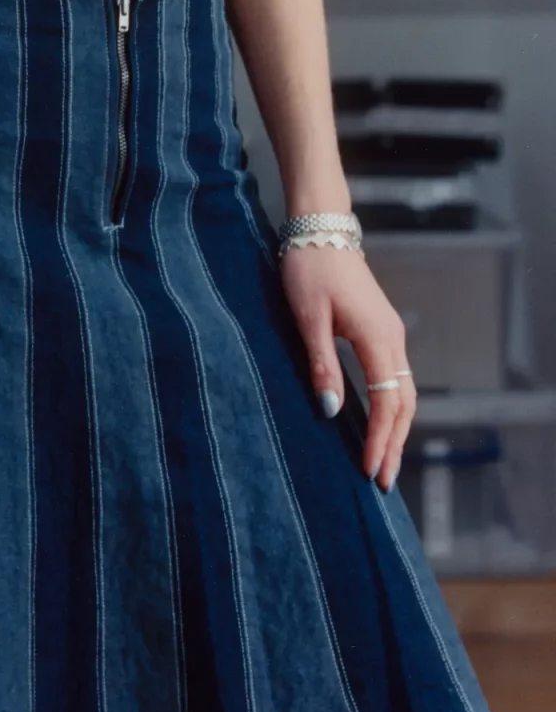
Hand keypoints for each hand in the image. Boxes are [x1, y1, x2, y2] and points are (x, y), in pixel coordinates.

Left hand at [280, 244, 416, 491]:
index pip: (387, 403)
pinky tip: (379, 424)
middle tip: (384, 482)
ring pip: (403, 392)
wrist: (320, 229)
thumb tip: (329, 412)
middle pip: (403, 404)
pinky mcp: (380, 330)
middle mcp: (392, 339)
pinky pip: (394, 379)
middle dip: (394, 444)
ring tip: (384, 463)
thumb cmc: (309, 269)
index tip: (371, 472)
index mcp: (377, 338)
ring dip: (395, 429)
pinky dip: (391, 408)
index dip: (379, 440)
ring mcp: (390, 334)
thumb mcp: (308, 318)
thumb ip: (321, 364)